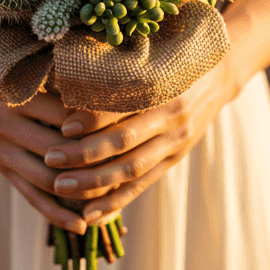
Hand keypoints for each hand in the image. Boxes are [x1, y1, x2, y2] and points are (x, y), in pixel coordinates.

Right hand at [0, 81, 124, 236]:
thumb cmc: (10, 73)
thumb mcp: (33, 69)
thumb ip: (67, 81)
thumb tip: (117, 91)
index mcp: (17, 97)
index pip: (67, 118)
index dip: (98, 128)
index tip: (129, 133)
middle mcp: (5, 126)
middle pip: (58, 153)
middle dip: (93, 165)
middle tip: (128, 170)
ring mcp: (0, 152)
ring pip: (45, 181)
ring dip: (78, 195)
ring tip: (111, 201)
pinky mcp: (1, 170)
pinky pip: (30, 197)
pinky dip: (55, 214)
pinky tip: (79, 226)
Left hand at [40, 57, 238, 224]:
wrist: (218, 75)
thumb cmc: (170, 58)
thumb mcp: (151, 55)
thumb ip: (116, 67)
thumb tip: (65, 77)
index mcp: (163, 85)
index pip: (124, 105)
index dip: (94, 117)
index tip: (63, 125)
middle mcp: (171, 116)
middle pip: (125, 141)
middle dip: (85, 154)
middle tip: (51, 158)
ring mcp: (175, 142)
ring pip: (132, 169)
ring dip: (94, 182)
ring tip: (61, 187)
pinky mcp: (173, 160)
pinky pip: (142, 186)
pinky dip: (114, 202)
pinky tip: (88, 214)